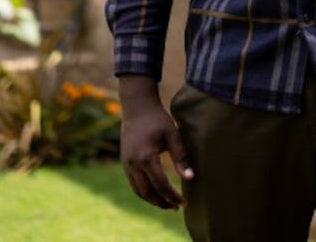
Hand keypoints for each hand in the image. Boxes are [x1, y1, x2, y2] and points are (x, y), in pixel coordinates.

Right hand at [118, 77, 193, 209]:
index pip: (161, 185)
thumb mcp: (172, 135)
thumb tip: (190, 178)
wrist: (136, 106)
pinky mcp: (125, 162)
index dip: (173, 196)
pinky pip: (133, 183)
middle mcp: (133, 164)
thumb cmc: (157, 119)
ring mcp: (126, 164)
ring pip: (138, 191)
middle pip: (147, 193)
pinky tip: (155, 192)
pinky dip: (144, 192)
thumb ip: (181, 157)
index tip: (184, 202)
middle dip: (162, 203)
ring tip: (166, 204)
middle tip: (176, 207)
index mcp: (146, 158)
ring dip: (152, 200)